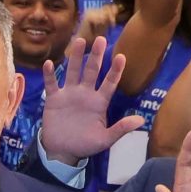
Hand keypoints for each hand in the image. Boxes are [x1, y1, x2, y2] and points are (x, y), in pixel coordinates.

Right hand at [37, 34, 139, 165]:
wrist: (62, 152)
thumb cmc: (85, 145)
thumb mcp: (105, 139)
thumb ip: (121, 129)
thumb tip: (141, 121)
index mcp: (99, 102)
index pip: (109, 83)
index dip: (115, 71)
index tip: (121, 57)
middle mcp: (85, 94)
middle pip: (91, 71)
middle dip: (96, 56)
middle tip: (100, 39)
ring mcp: (69, 95)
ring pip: (73, 72)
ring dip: (76, 58)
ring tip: (80, 41)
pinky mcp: (54, 99)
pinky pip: (52, 84)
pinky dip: (50, 74)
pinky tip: (49, 63)